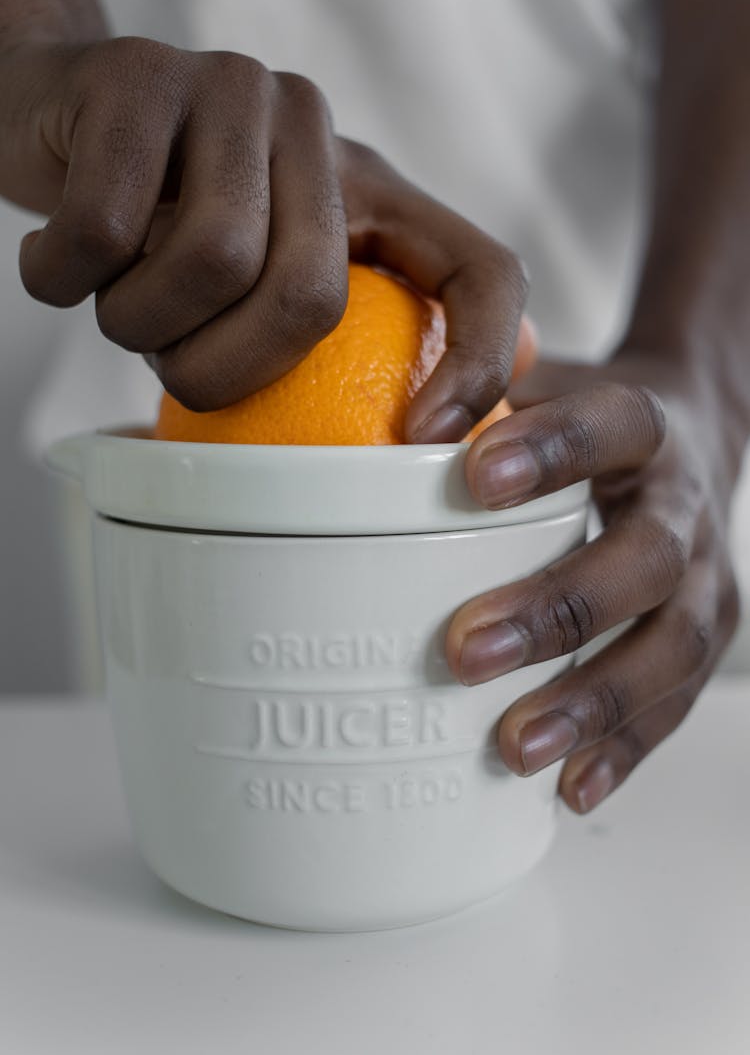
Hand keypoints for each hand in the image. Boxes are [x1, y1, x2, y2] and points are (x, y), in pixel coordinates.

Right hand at [1, 37, 526, 435]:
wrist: (57, 118)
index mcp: (370, 185)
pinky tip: (54, 266)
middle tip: (174, 367)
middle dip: (225, 372)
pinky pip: (104, 232)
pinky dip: (60, 279)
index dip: (477, 362)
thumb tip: (430, 432)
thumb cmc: (164, 230)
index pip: (481, 270)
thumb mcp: (263, 286)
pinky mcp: (138, 76)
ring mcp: (231, 90)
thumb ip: (339, 339)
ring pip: (207, 262)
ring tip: (116, 302)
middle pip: (309, 296)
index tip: (421, 438)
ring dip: (136, 325)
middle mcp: (314, 126)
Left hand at [445, 352, 739, 811]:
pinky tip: (568, 785)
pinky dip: (623, 748)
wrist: (693, 443)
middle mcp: (686, 506)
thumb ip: (478, 389)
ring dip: (593, 699)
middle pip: (646, 559)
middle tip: (467, 648)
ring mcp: (707, 578)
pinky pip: (676, 702)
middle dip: (558, 608)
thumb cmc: (592, 425)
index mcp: (645, 428)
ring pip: (670, 645)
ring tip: (516, 743)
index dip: (554, 450)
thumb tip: (381, 421)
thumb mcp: (545, 386)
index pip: (613, 425)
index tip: (472, 475)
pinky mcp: (708, 636)